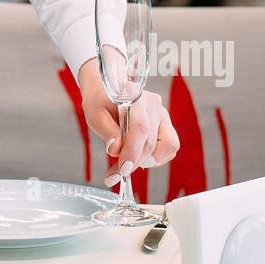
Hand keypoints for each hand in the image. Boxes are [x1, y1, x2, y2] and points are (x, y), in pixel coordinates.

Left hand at [77, 56, 179, 184]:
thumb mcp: (94, 114)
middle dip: (134, 163)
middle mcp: (153, 105)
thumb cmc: (100, 100)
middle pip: (150, 142)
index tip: (122, 170)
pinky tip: (138, 155)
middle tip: (115, 174)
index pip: (139, 128)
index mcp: (134, 97)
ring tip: (128, 161)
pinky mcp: (165, 124)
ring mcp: (162, 114)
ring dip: (148, 160)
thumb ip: (106, 131)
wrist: (108, 89)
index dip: (132, 152)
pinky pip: (170, 146)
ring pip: (167, 146)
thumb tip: (116, 150)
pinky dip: (157, 157)